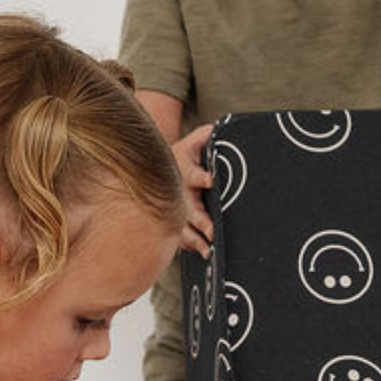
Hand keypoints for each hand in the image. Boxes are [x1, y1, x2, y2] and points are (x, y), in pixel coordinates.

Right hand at [171, 122, 215, 257]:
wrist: (157, 164)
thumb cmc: (185, 153)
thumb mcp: (196, 139)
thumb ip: (208, 135)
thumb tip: (223, 128)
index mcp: (184, 170)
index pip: (193, 174)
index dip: (201, 177)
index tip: (211, 180)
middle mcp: (177, 192)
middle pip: (187, 208)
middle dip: (200, 220)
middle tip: (212, 231)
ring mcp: (172, 208)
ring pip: (180, 226)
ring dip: (193, 238)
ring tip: (206, 249)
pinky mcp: (171, 220)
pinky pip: (176, 236)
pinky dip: (187, 245)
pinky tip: (198, 252)